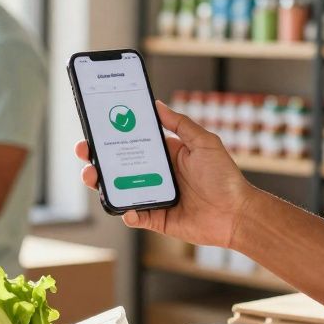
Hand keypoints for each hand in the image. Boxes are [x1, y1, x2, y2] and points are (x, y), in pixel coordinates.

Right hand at [76, 101, 256, 248]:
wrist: (238, 214)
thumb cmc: (225, 177)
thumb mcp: (204, 142)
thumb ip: (180, 124)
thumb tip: (157, 104)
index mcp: (164, 155)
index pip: (131, 143)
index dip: (112, 136)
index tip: (95, 128)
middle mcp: (155, 175)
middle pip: (118, 166)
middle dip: (97, 159)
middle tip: (85, 152)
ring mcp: (154, 197)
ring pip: (120, 190)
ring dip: (102, 184)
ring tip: (93, 177)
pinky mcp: (157, 219)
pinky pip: (135, 216)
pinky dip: (127, 212)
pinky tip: (126, 208)